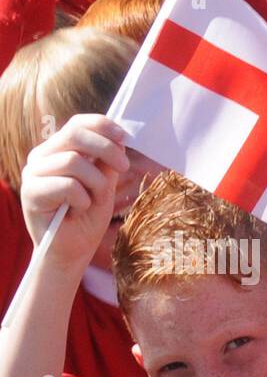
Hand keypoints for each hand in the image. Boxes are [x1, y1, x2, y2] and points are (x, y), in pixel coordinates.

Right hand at [19, 115, 128, 274]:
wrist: (71, 252)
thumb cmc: (86, 219)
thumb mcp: (104, 187)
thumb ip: (107, 163)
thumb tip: (119, 139)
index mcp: (57, 151)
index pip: (77, 124)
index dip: (102, 125)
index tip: (125, 137)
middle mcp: (41, 157)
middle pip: (74, 134)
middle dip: (106, 148)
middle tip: (124, 166)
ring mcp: (33, 173)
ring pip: (74, 161)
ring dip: (96, 184)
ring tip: (93, 201)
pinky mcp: (30, 192)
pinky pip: (68, 185)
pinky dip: (82, 200)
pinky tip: (78, 211)